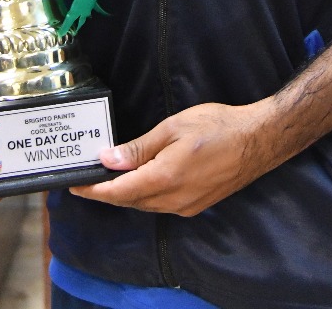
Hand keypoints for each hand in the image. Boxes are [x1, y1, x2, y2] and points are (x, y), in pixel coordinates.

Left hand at [70, 103, 265, 215]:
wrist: (257, 140)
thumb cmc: (217, 125)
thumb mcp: (173, 128)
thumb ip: (139, 148)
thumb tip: (109, 160)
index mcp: (165, 178)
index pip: (119, 192)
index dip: (94, 190)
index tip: (75, 185)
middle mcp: (174, 200)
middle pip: (130, 201)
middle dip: (107, 191)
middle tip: (89, 176)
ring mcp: (186, 206)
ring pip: (146, 204)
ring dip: (126, 193)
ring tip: (111, 175)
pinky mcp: (196, 205)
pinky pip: (161, 204)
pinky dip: (145, 194)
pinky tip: (142, 178)